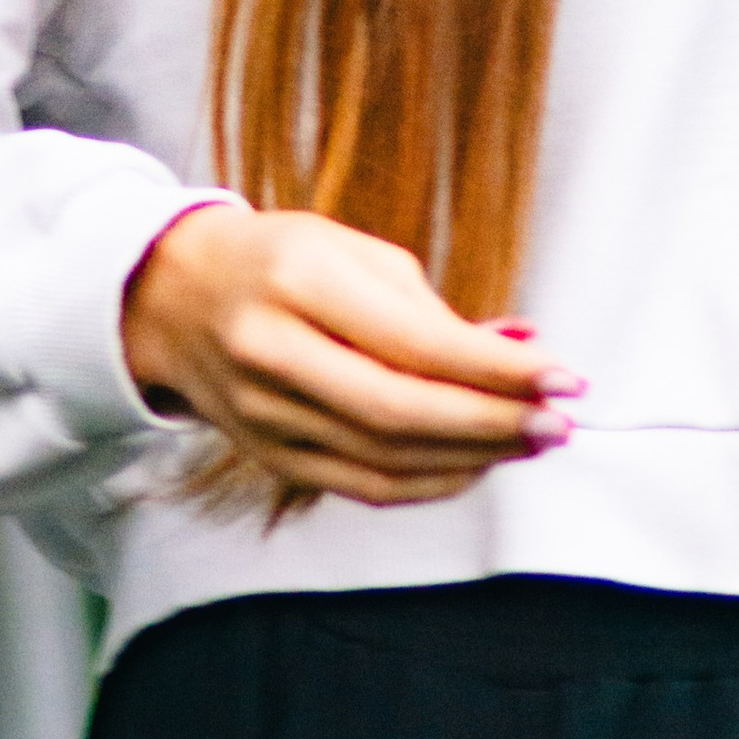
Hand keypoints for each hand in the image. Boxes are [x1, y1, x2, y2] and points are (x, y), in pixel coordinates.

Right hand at [121, 204, 584, 507]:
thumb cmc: (282, 261)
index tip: (565, 375)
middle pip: (401, 413)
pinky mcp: (268, 456)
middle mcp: (273, 354)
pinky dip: (431, 482)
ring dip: (475, 458)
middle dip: (494, 424)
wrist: (174, 298)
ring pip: (385, 461)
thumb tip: (522, 346)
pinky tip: (479, 462)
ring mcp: (264, 416)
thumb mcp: (352, 252)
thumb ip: (432, 309)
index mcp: (299, 282)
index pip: (415, 344)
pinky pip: (363, 486)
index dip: (498, 369)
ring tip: (535, 438)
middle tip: (560, 421)